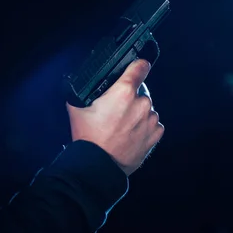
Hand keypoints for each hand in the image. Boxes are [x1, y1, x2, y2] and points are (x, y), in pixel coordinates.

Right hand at [67, 59, 163, 175]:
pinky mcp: (155, 134)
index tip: (137, 68)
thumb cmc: (88, 138)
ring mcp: (150, 119)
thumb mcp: (77, 107)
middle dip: (130, 98)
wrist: (98, 166)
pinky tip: (131, 134)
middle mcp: (141, 103)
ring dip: (138, 113)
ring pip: (147, 108)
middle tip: (116, 111)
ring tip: (122, 125)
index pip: (140, 67)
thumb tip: (81, 83)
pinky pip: (153, 124)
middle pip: (141, 91)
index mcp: (124, 92)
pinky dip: (145, 126)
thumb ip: (82, 90)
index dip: (138, 66)